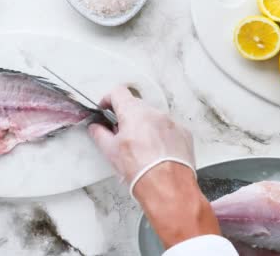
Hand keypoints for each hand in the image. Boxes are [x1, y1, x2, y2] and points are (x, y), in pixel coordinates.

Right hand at [88, 86, 220, 247]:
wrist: (167, 187)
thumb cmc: (140, 170)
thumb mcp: (110, 151)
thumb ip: (100, 134)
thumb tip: (96, 128)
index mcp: (133, 112)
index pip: (118, 92)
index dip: (108, 100)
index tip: (106, 109)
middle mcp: (154, 112)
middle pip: (136, 106)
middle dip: (127, 117)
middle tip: (121, 135)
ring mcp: (171, 122)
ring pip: (153, 118)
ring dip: (145, 127)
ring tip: (141, 149)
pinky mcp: (183, 133)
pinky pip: (168, 128)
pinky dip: (160, 136)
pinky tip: (156, 153)